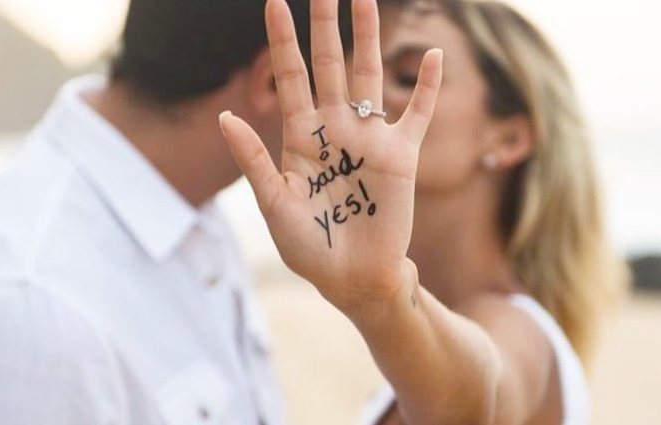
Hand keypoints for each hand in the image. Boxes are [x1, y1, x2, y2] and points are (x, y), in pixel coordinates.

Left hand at [219, 0, 441, 313]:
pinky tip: (434, 58)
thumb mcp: (274, 204)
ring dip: (369, 38)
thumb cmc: (309, 246)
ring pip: (370, 76)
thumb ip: (254, 159)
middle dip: (325, 24)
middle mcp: (335, 128)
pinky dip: (427, 88)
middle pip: (329, 64)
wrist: (353, 277)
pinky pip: (417, 114)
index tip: (274, 1)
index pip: (290, 76)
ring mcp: (369, 138)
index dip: (282, 39)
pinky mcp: (401, 156)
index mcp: (300, 136)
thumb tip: (225, 116)